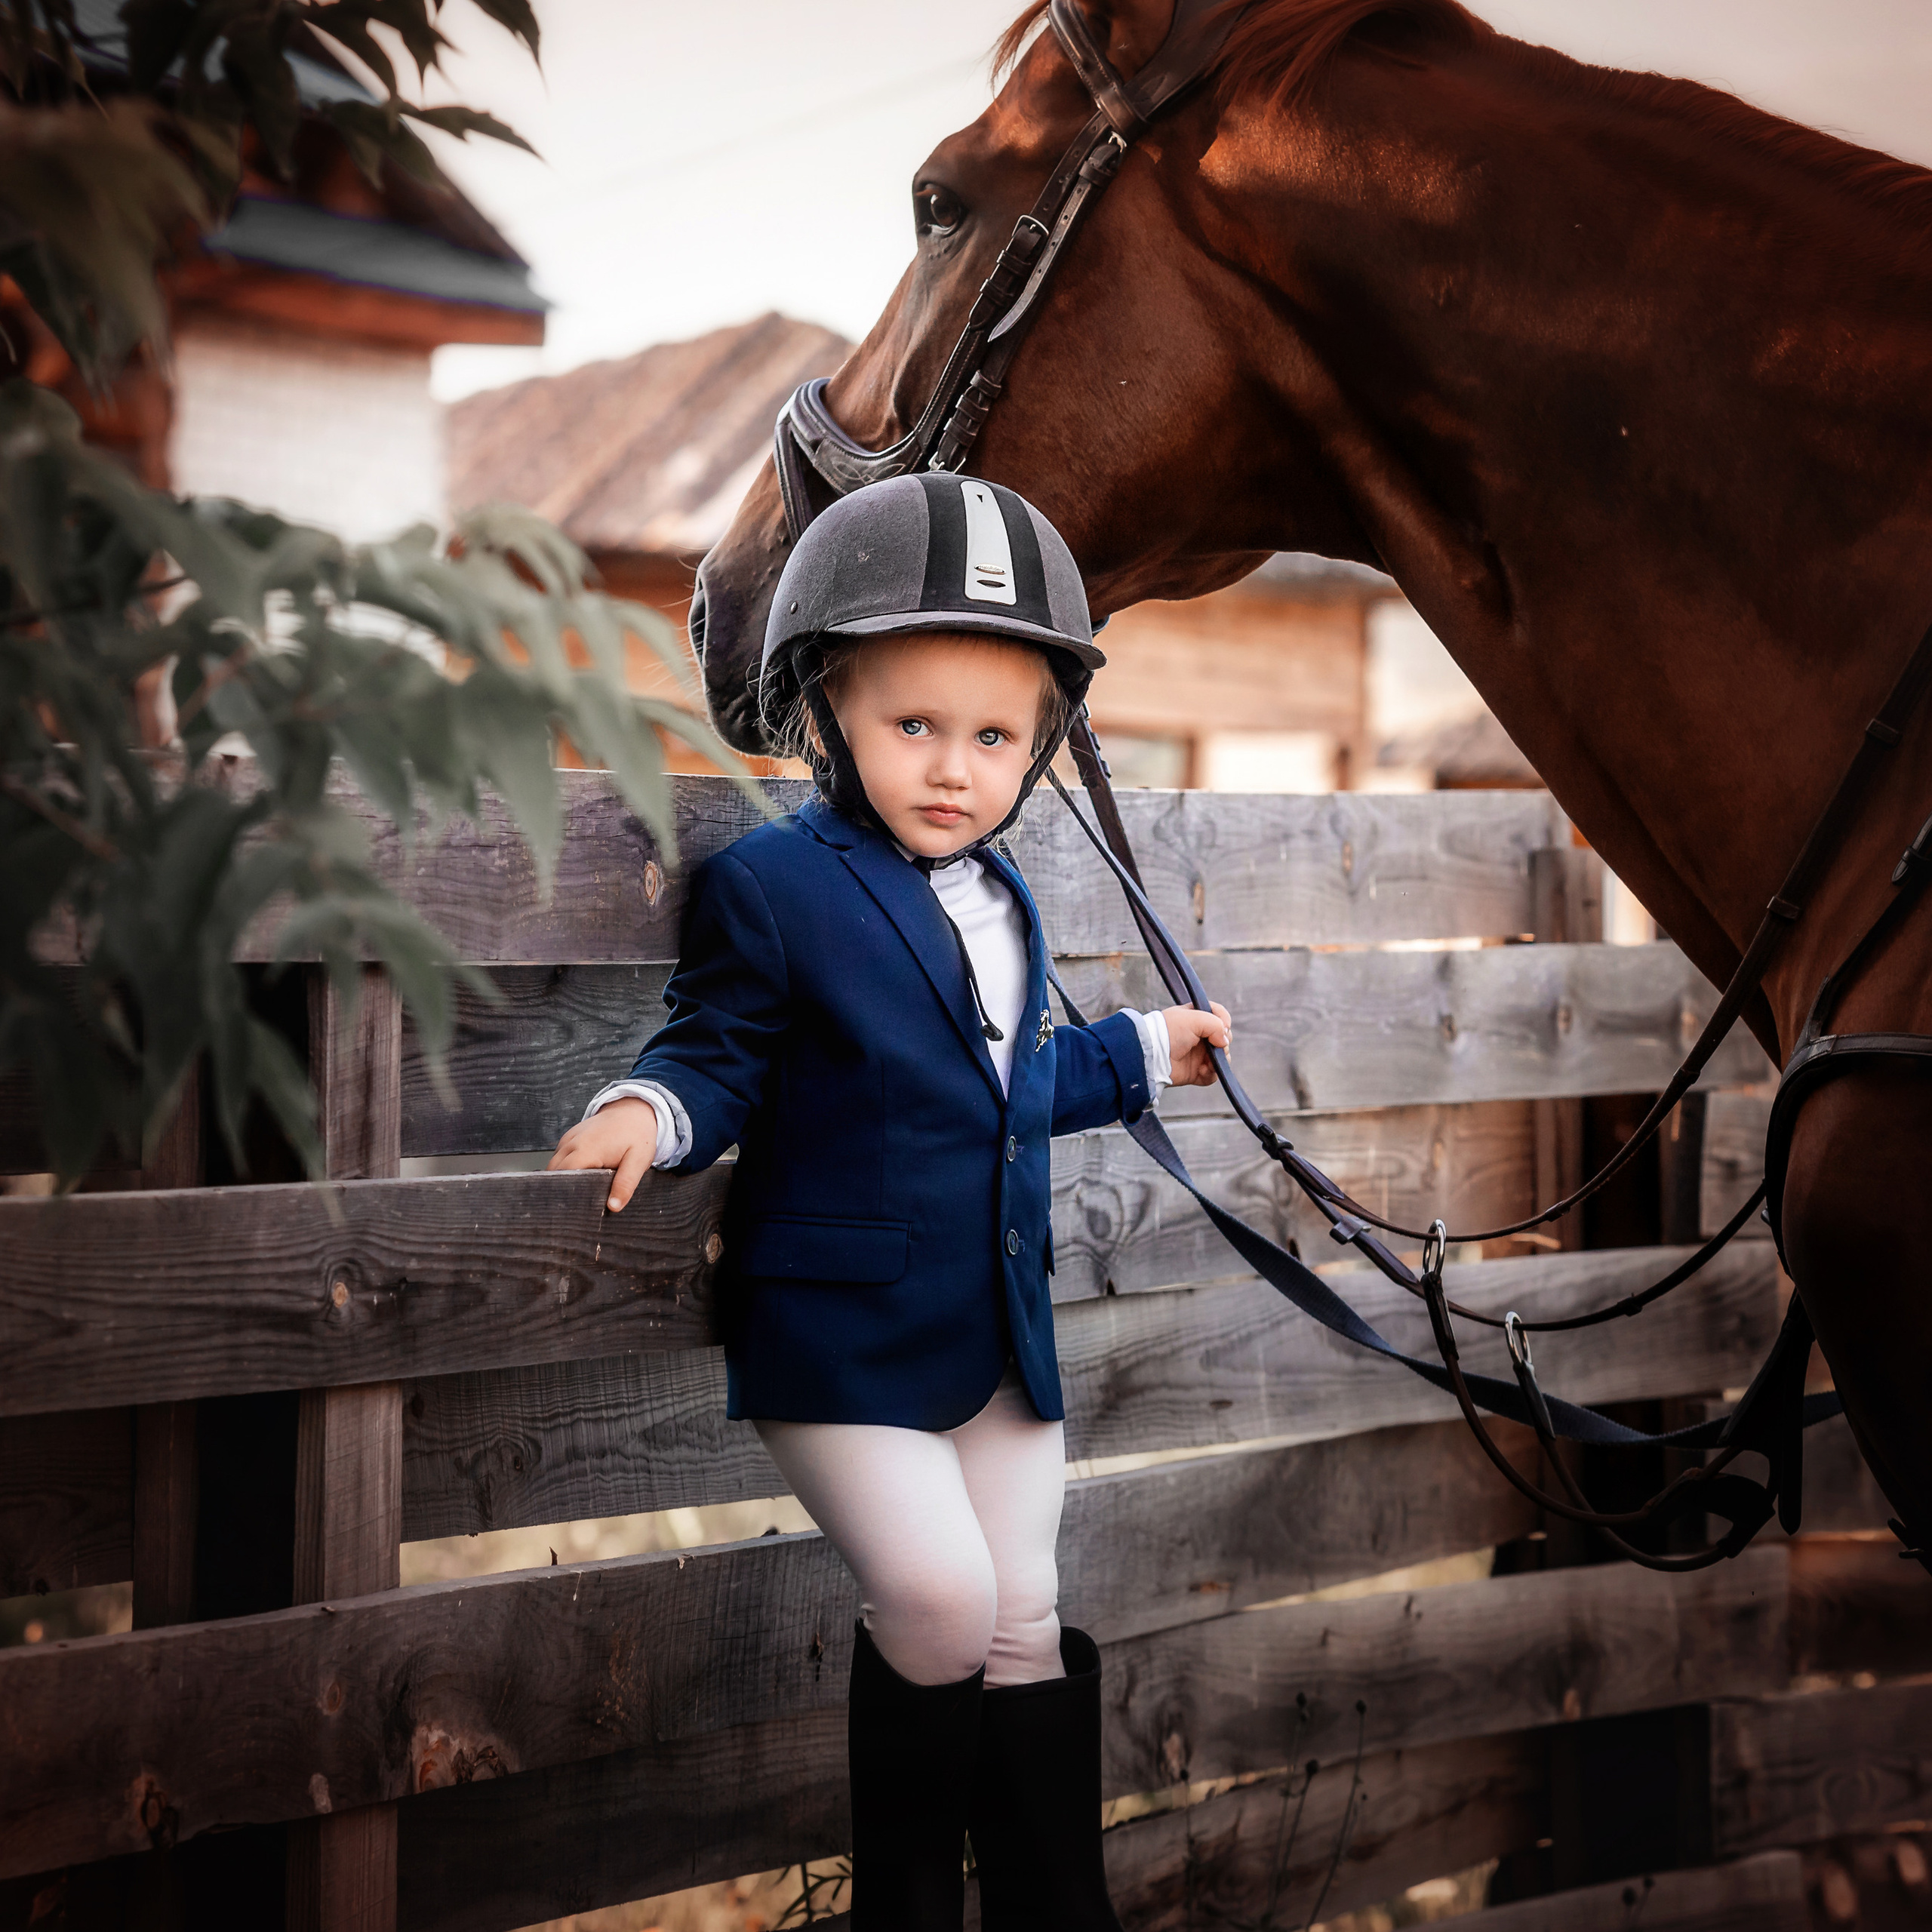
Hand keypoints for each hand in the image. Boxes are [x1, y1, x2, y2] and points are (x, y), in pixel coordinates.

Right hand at [548, 1097, 657, 1211]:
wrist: (633, 1109)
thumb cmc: (637, 1134)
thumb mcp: (638, 1161)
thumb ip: (625, 1184)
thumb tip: (613, 1207)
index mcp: (586, 1150)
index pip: (563, 1178)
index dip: (565, 1194)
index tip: (573, 1208)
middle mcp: (571, 1143)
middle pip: (553, 1173)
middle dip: (561, 1189)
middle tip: (576, 1205)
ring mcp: (568, 1139)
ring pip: (553, 1166)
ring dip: (561, 1179)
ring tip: (578, 1192)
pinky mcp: (568, 1138)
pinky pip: (558, 1157)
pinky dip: (563, 1168)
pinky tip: (578, 1177)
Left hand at [1164, 1002, 1231, 1086]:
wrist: (1152, 1055)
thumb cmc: (1168, 1032)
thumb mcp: (1194, 1018)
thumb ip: (1216, 1024)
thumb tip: (1224, 1041)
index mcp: (1195, 1018)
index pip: (1218, 1015)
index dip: (1224, 1020)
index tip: (1223, 1026)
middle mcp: (1198, 1036)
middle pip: (1223, 1038)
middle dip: (1223, 1042)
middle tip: (1215, 1044)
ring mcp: (1197, 1055)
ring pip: (1221, 1057)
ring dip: (1219, 1060)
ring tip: (1208, 1061)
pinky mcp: (1194, 1072)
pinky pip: (1212, 1075)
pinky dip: (1211, 1074)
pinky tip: (1202, 1070)